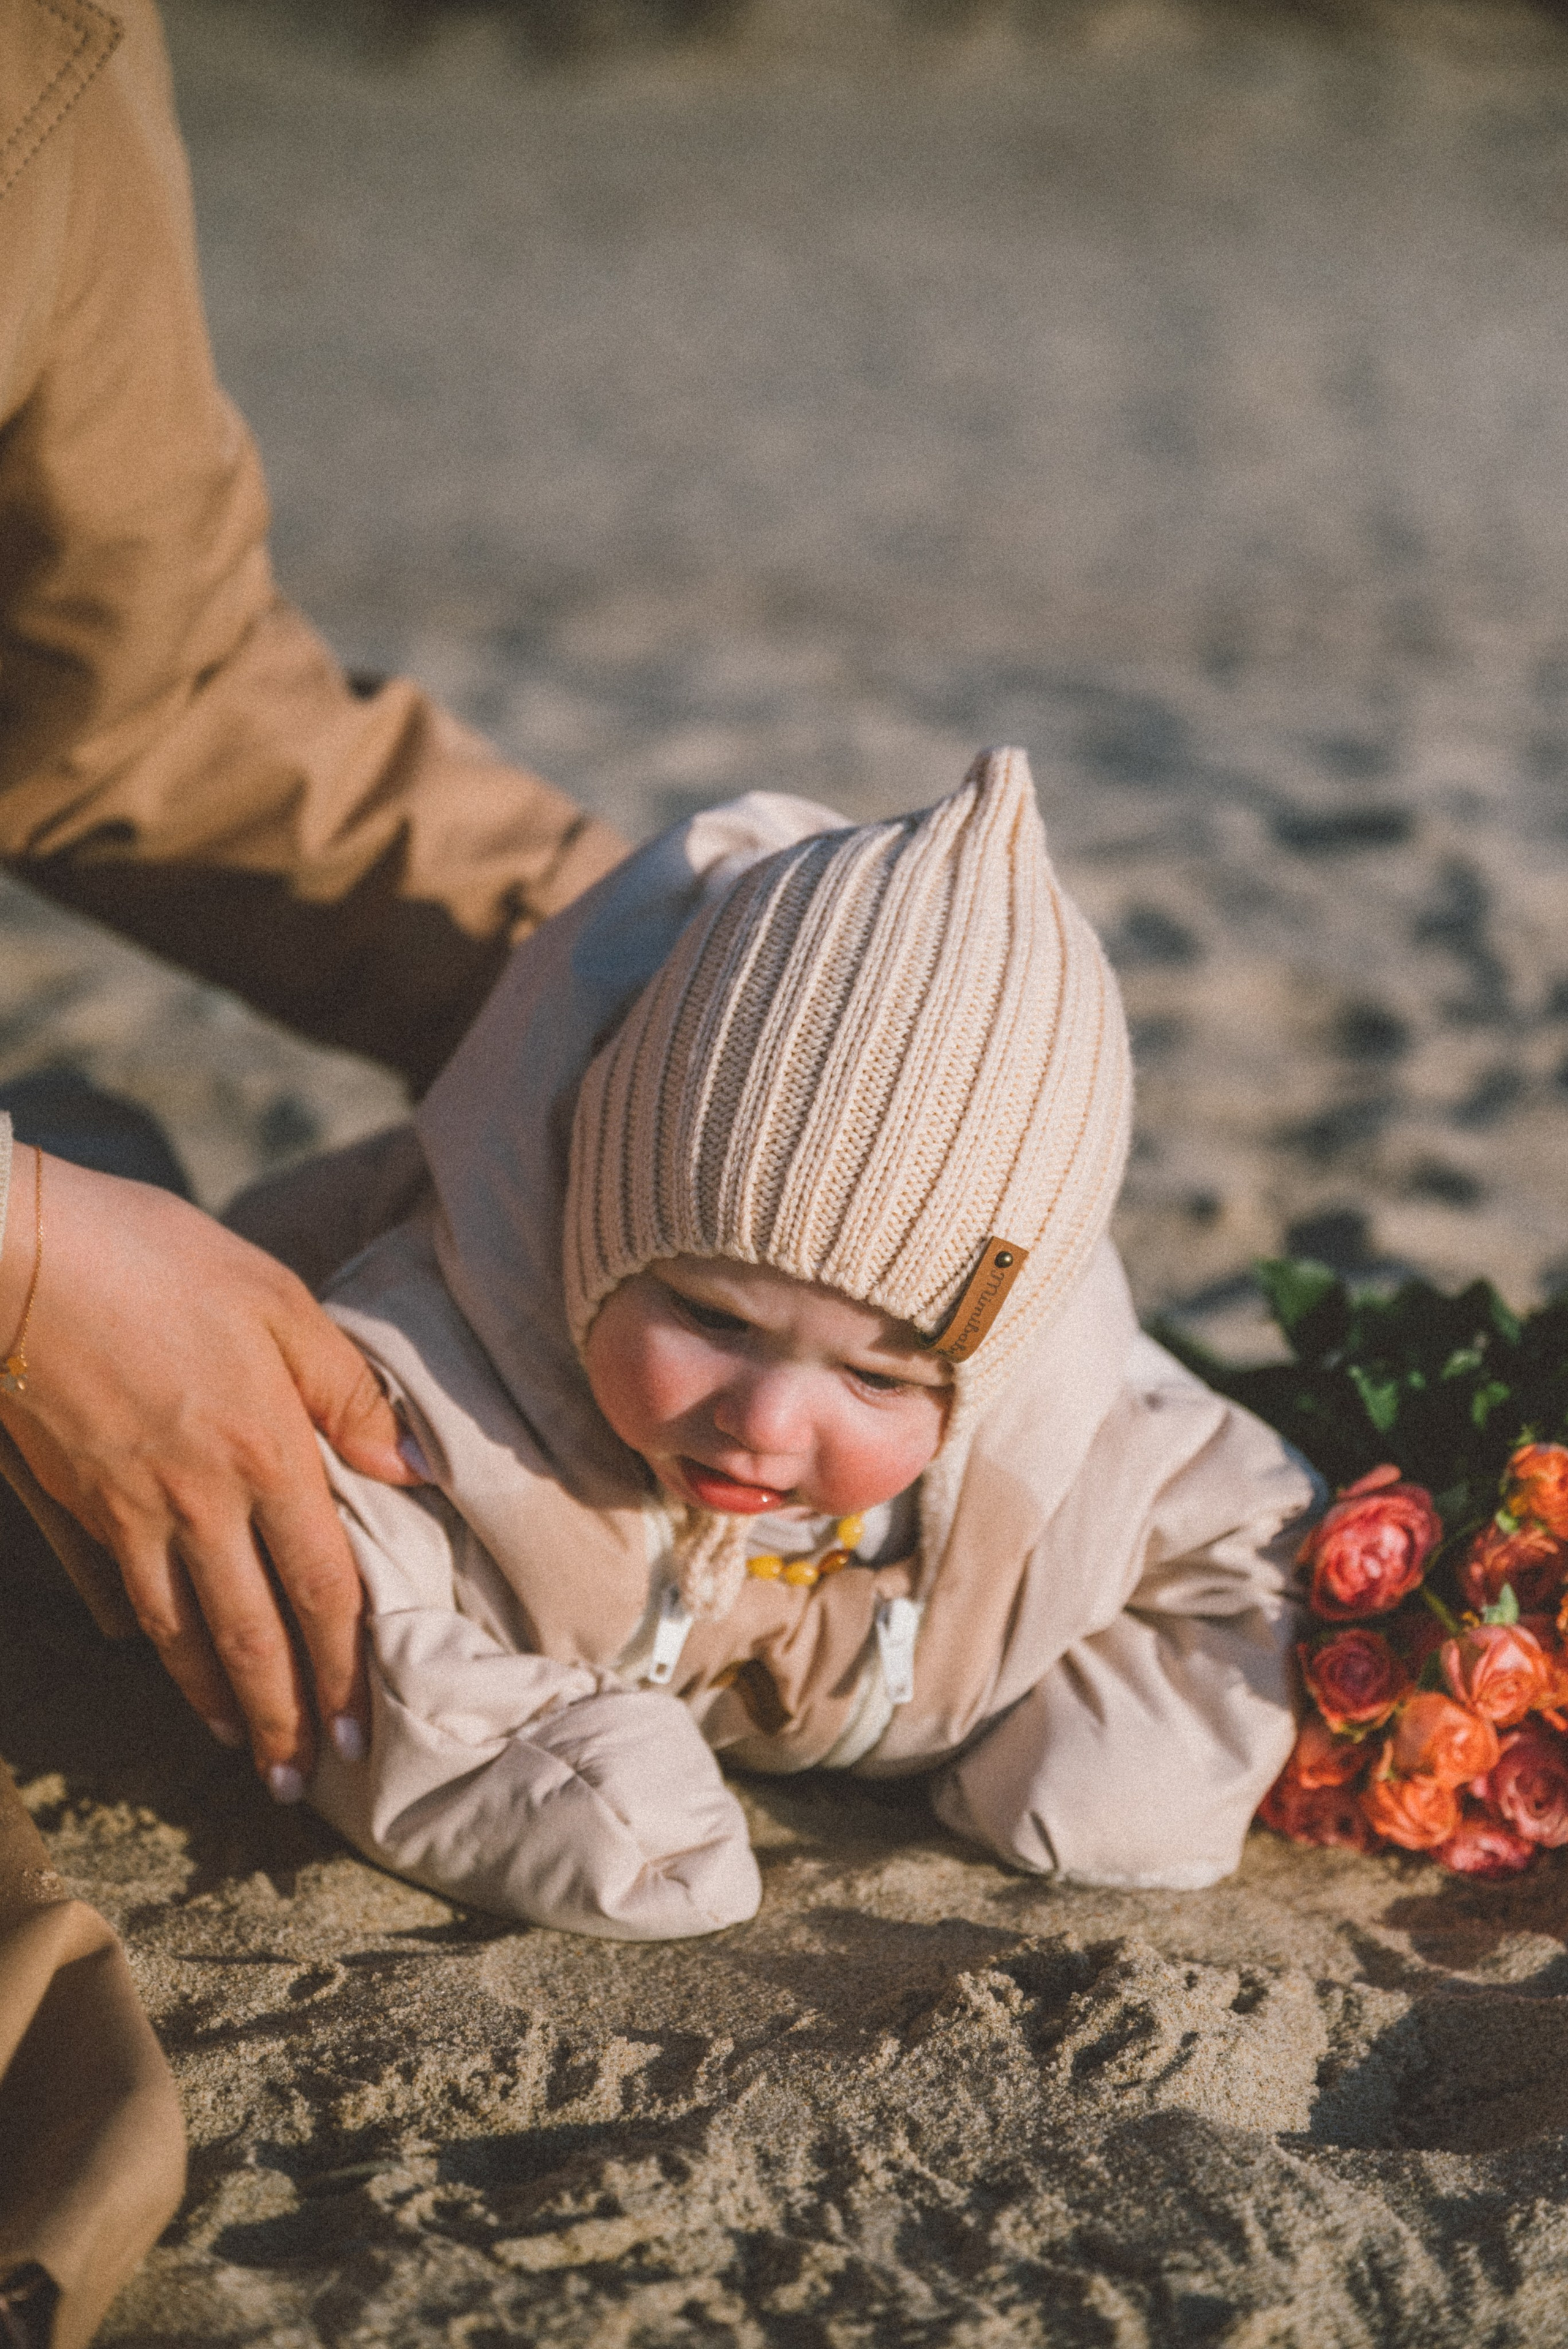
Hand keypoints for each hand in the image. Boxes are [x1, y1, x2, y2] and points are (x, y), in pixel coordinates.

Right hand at [0, 1152, 420, 1794]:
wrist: (13, 1254)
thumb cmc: (156, 1258)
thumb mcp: (277, 1301)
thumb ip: (348, 1389)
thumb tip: (411, 1465)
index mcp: (266, 1453)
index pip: (321, 1588)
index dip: (342, 1667)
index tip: (356, 1731)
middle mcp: (199, 1502)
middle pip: (249, 1635)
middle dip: (279, 1716)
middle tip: (298, 1782)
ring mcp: (124, 1511)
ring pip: (177, 1631)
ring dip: (211, 1698)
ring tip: (238, 1744)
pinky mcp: (68, 1501)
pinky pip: (109, 1589)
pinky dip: (139, 1634)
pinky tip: (153, 1654)